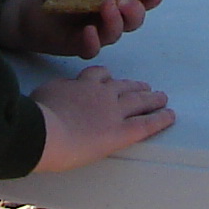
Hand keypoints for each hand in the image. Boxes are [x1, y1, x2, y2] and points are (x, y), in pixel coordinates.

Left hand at [0, 0, 165, 58]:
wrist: (32, 11)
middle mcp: (111, 17)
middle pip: (134, 19)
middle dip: (134, 10)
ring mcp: (98, 33)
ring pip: (116, 34)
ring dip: (115, 22)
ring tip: (107, 6)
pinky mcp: (81, 46)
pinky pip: (92, 49)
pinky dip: (92, 42)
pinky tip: (88, 31)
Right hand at [32, 62, 174, 172]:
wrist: (45, 131)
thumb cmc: (38, 114)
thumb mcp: (45, 92)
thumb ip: (59, 90)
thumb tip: (62, 92)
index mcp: (82, 84)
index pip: (99, 75)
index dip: (108, 77)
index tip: (112, 78)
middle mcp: (102, 94)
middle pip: (124, 86)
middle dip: (135, 86)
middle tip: (145, 87)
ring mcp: (113, 112)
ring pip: (139, 101)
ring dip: (152, 98)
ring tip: (161, 97)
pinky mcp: (120, 133)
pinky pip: (146, 124)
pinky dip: (160, 118)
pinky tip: (170, 115)